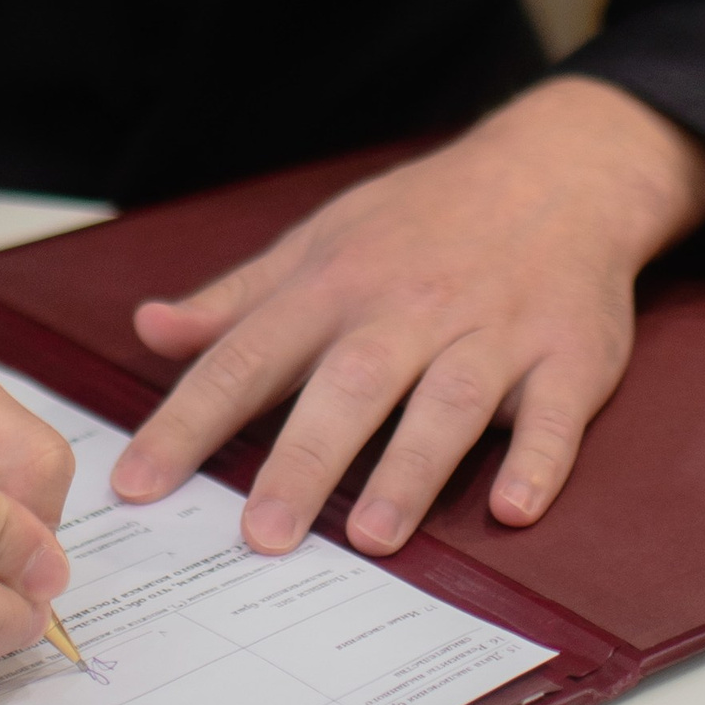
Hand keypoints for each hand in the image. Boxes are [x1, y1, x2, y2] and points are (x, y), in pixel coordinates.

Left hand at [109, 81, 704, 555]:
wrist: (559, 167)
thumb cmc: (425, 220)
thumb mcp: (324, 240)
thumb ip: (239, 298)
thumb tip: (151, 328)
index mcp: (338, 284)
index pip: (248, 356)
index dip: (188, 420)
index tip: (137, 486)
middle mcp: (410, 308)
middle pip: (349, 385)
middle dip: (303, 459)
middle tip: (261, 537)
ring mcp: (494, 331)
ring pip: (448, 402)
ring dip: (411, 468)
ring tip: (371, 536)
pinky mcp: (567, 355)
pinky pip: (555, 412)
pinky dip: (538, 459)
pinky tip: (512, 508)